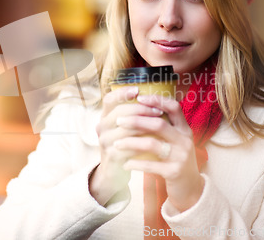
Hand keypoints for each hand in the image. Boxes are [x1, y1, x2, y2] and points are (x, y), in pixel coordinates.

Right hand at [89, 86, 164, 205]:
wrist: (114, 173)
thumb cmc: (126, 147)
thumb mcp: (127, 129)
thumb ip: (135, 115)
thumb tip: (157, 98)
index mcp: (105, 117)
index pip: (109, 100)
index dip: (122, 93)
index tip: (138, 90)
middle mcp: (101, 127)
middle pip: (120, 112)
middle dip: (142, 109)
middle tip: (158, 110)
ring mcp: (104, 141)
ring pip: (126, 128)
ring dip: (145, 125)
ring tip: (161, 124)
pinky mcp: (111, 155)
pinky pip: (129, 146)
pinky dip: (144, 142)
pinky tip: (156, 140)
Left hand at [114, 94, 204, 211]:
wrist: (190, 188)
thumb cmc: (175, 160)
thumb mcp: (175, 141)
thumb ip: (163, 127)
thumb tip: (139, 108)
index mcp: (184, 129)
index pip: (174, 107)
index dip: (157, 100)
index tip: (139, 98)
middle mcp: (184, 140)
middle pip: (159, 123)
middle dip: (136, 121)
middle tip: (119, 121)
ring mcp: (181, 156)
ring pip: (152, 143)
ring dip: (131, 142)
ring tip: (116, 143)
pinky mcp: (174, 172)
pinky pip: (151, 165)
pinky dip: (135, 163)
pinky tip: (125, 164)